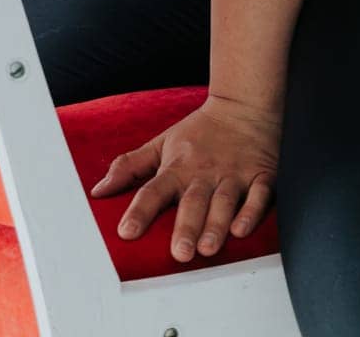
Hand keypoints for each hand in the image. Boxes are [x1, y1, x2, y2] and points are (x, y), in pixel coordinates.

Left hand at [88, 96, 282, 262]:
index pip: (154, 189)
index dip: (139, 211)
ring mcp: (234, 174)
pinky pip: (259, 196)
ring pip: (224, 201)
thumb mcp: (161, 144)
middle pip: (193, 201)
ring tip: (207, 248)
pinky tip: (242, 231)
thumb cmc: (199, 133)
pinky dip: (252, 213)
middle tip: (179, 252)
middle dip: (186, 226)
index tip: (126, 232)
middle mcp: (204, 172)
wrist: (242, 107)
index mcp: (178, 166)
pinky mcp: (261, 176)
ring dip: (216, 225)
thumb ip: (130, 167)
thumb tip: (98, 190)